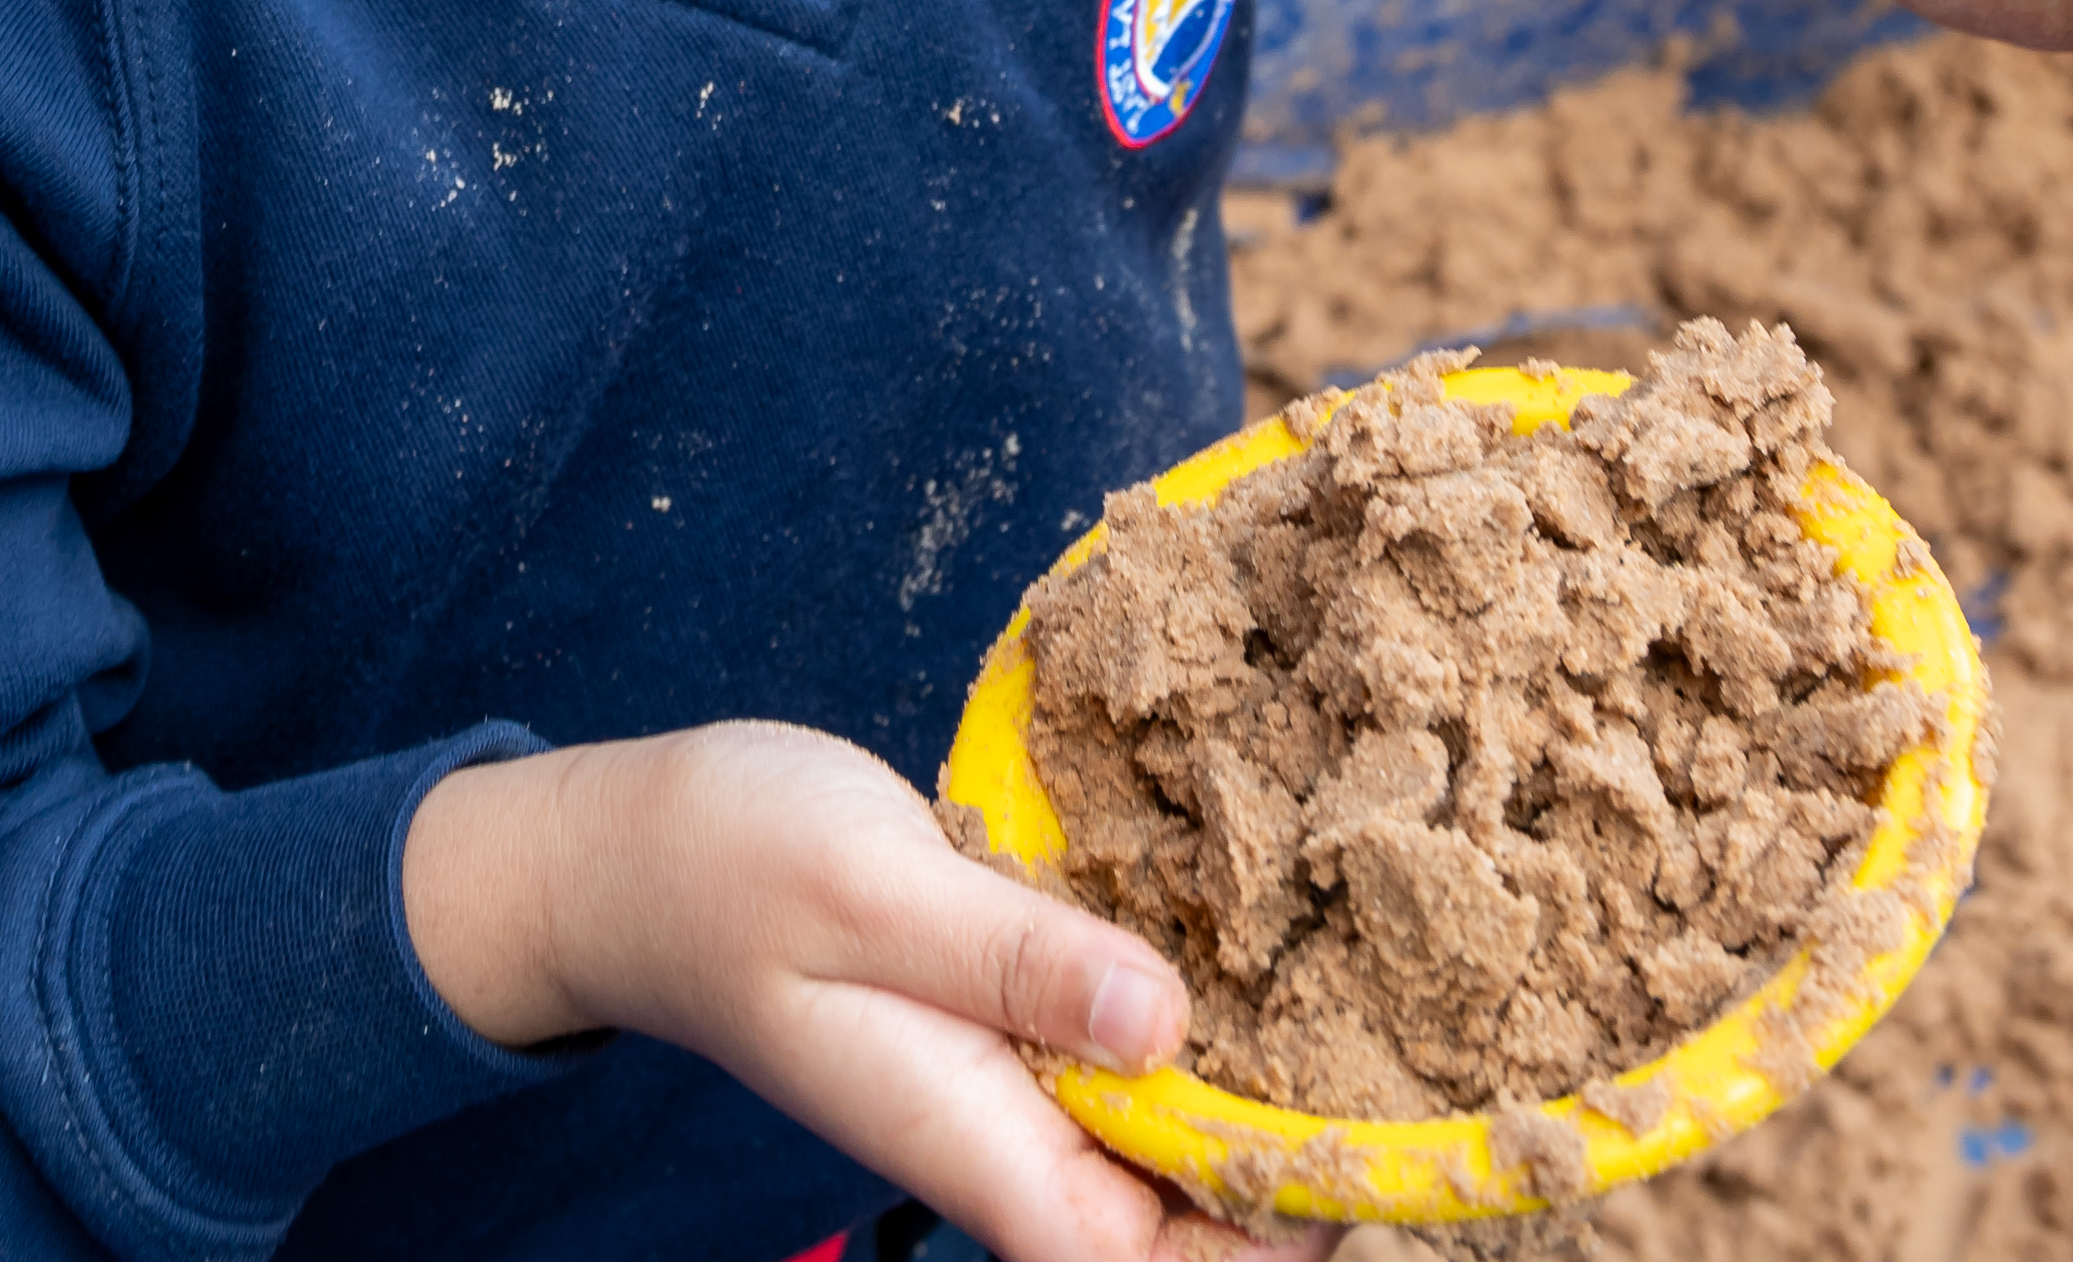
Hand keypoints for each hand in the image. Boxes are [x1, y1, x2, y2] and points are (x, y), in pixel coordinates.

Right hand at [406, 725, 1323, 1261]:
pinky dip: (1220, 1003)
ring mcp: (1027, 1077)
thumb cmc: (728, 865)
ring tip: (1407, 985)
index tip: (1392, 1166)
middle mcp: (1021, 1134)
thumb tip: (1170, 1025)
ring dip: (1281, 1070)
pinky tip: (1298, 916)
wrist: (631, 850)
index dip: (1285, 1239)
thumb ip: (1016, 959)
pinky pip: (1148, 1040)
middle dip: (1317, 1152)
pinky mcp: (1029, 1010)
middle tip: (1441, 1039)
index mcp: (985, 1143)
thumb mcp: (872, 885)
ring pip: (1188, 1121)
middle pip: (1201, 1213)